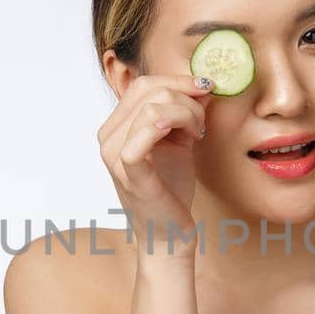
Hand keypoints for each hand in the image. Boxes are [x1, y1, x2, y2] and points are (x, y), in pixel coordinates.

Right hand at [97, 73, 215, 250]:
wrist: (168, 233)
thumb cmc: (170, 189)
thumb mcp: (178, 140)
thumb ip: (184, 111)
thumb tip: (203, 82)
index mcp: (115, 126)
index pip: (143, 84)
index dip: (178, 80)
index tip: (206, 89)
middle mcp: (108, 138)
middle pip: (148, 90)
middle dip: (186, 98)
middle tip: (202, 123)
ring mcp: (114, 155)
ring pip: (152, 108)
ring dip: (187, 114)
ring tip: (198, 134)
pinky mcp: (129, 174)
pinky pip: (143, 137)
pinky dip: (171, 125)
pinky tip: (190, 137)